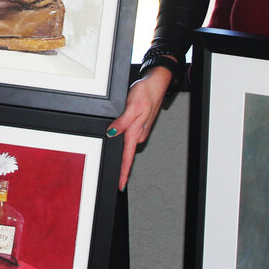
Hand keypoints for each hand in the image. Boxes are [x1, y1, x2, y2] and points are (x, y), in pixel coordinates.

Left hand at [107, 67, 171, 190]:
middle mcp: (138, 133)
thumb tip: (112, 133)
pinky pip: (130, 137)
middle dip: (121, 166)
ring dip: (122, 152)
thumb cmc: (146, 92)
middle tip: (115, 177)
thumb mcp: (132, 105)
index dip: (124, 172)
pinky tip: (119, 138)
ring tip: (116, 161)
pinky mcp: (139, 125)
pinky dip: (125, 141)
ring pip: (128, 146)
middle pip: (127, 155)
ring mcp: (140, 130)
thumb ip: (122, 122)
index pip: (128, 156)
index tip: (120, 185)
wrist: (156, 83)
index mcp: (136, 131)